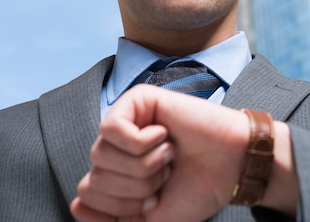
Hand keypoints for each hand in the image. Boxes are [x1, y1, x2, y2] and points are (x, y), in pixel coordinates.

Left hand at [71, 84, 249, 221]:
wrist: (232, 165)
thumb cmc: (197, 188)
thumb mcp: (151, 219)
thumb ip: (113, 219)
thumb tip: (76, 205)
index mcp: (119, 174)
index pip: (87, 195)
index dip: (120, 208)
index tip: (155, 201)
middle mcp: (118, 148)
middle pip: (95, 177)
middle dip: (135, 188)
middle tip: (166, 175)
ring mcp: (127, 122)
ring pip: (101, 154)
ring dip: (142, 165)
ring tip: (168, 156)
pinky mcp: (137, 100)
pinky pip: (112, 129)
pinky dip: (140, 143)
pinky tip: (163, 136)